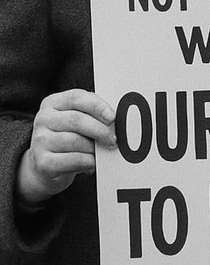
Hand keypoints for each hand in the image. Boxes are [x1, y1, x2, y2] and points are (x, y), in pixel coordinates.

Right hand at [16, 89, 115, 205]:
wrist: (45, 167)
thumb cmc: (68, 137)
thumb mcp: (76, 121)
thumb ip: (91, 113)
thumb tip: (115, 118)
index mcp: (53, 102)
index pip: (76, 97)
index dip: (97, 106)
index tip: (112, 117)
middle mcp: (43, 119)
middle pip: (76, 120)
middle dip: (100, 130)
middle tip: (113, 139)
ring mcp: (40, 140)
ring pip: (75, 141)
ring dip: (94, 148)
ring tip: (102, 152)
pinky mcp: (43, 162)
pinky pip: (73, 160)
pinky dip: (88, 161)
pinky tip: (93, 162)